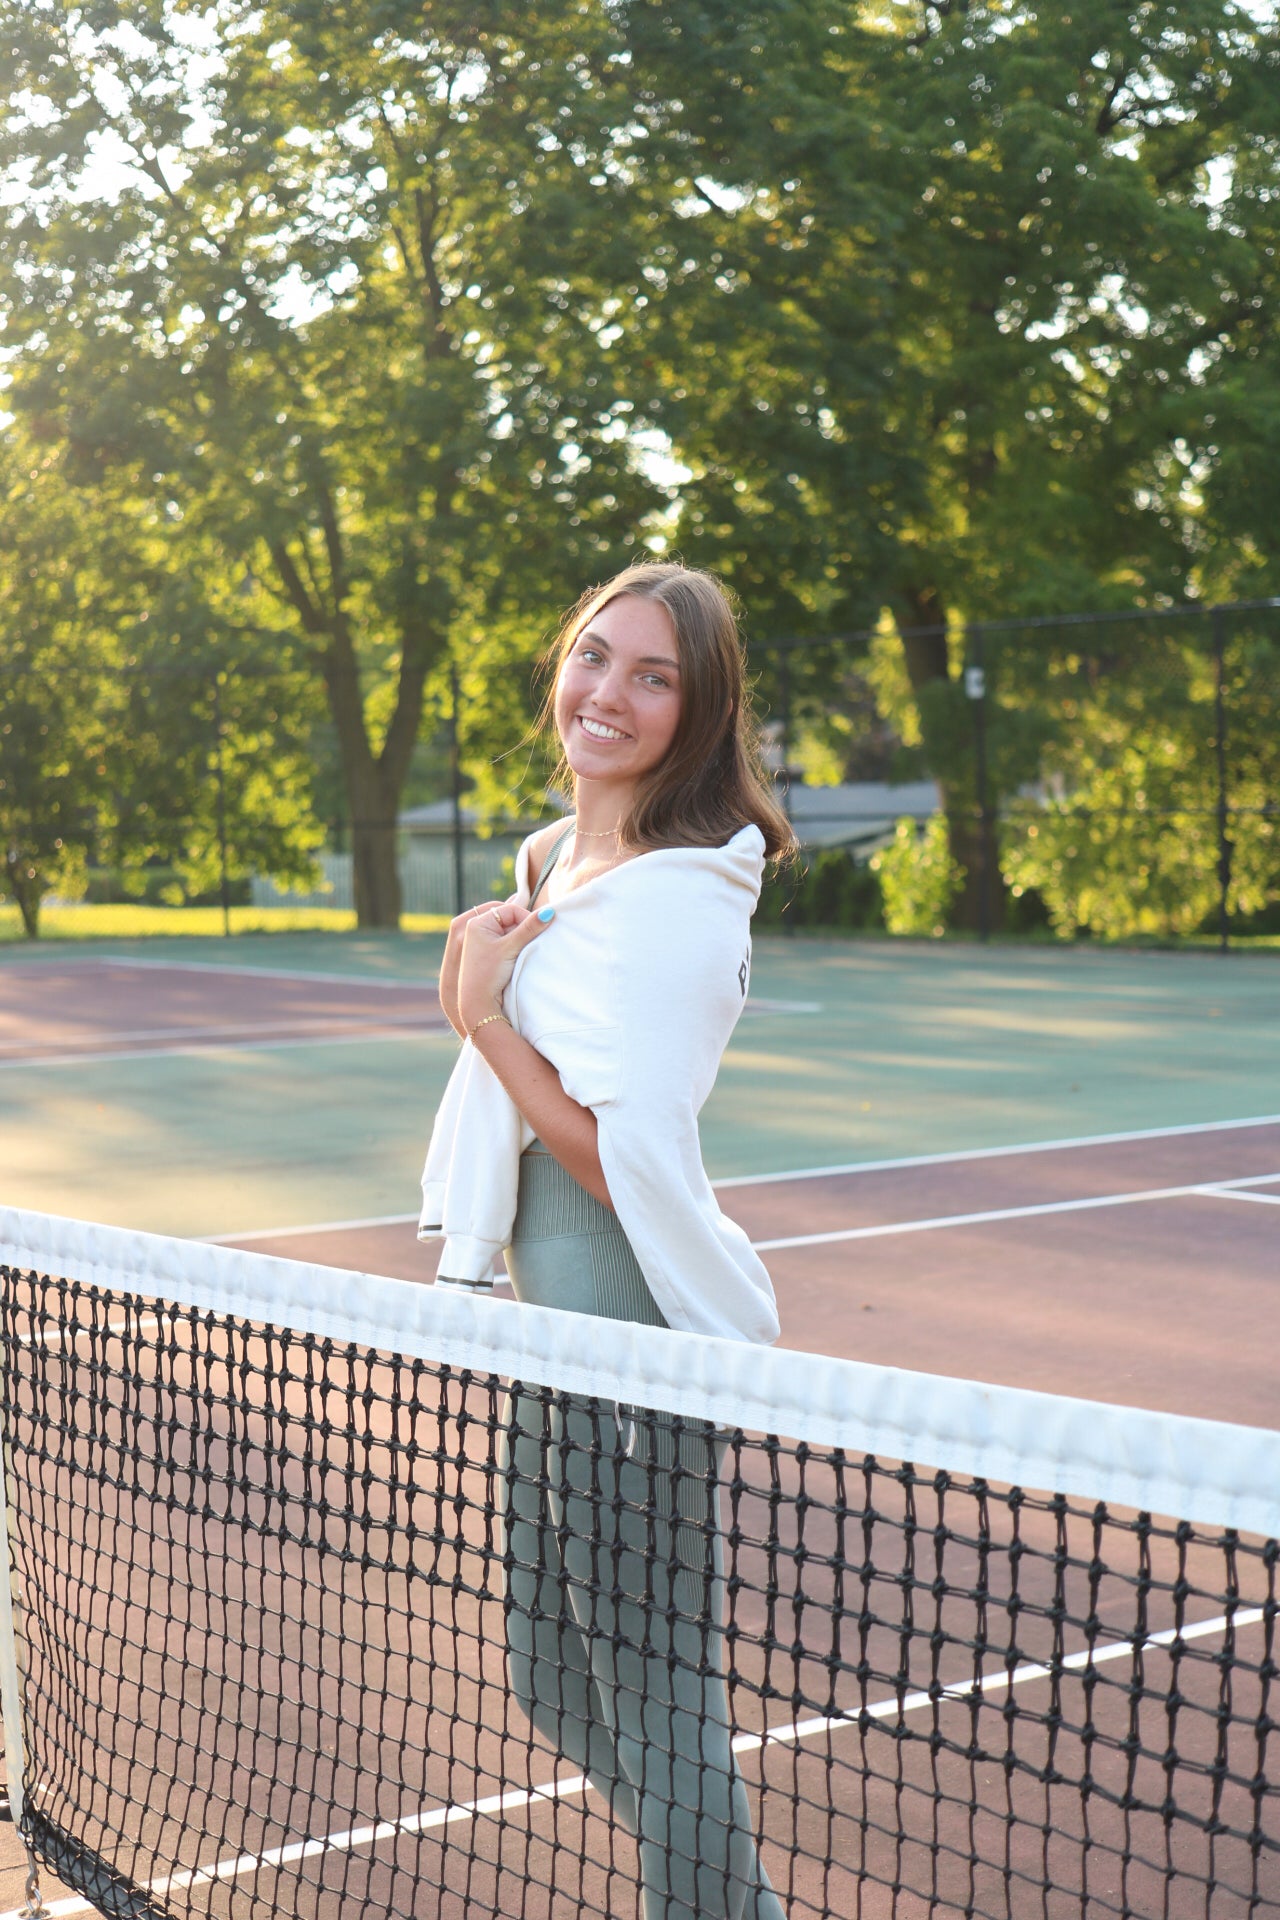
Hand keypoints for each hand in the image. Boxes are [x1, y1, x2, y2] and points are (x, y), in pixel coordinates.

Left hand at [457, 899, 554, 1038]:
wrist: (477, 1003)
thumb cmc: (489, 974)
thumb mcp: (510, 948)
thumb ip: (530, 928)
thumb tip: (550, 912)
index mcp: (477, 922)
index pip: (510, 910)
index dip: (527, 918)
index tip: (537, 933)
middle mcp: (476, 928)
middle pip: (509, 918)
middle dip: (523, 928)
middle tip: (529, 943)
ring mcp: (480, 940)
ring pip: (509, 930)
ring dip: (519, 937)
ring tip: (521, 952)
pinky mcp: (486, 952)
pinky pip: (505, 940)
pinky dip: (514, 945)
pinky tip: (517, 957)